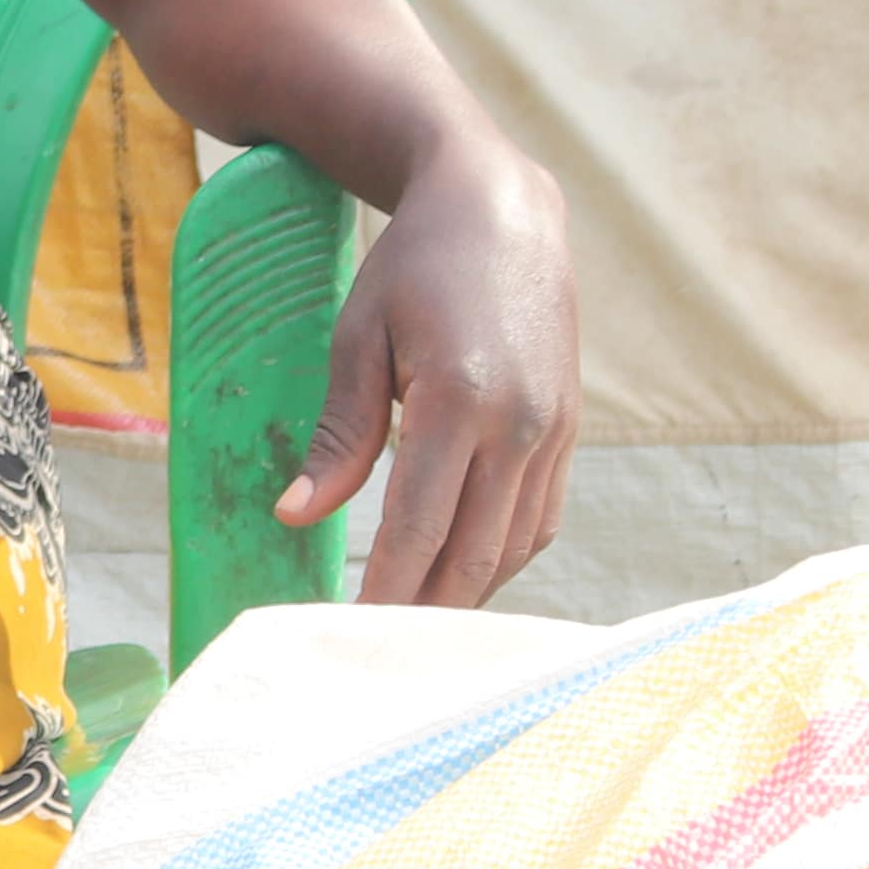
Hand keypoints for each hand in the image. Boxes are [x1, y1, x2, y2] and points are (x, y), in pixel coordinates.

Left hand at [282, 135, 576, 608]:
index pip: (418, 530)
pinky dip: (502, 559)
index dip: (384, 596)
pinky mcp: (572, 430)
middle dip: (423, 615)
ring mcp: (556, 431)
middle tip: (374, 655)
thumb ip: (337, 436)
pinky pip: (541, 521)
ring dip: (465, 595)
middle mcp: (520, 425)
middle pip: (472, 555)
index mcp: (459, 400)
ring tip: (412, 628)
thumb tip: (295, 517)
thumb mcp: (357, 339)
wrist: (502, 213)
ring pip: (513, 548)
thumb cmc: (413, 271)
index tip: (347, 639)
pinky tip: (462, 574)